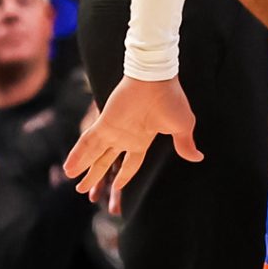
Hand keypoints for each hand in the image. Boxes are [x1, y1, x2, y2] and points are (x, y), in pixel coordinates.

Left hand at [65, 76, 199, 206]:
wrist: (157, 79)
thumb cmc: (171, 100)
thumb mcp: (182, 126)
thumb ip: (185, 144)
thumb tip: (198, 157)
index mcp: (142, 140)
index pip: (131, 163)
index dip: (123, 176)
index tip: (117, 187)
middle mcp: (125, 137)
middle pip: (107, 162)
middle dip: (95, 176)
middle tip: (83, 190)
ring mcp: (113, 131)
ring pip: (94, 155)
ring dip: (82, 168)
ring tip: (71, 179)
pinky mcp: (104, 123)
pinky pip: (87, 143)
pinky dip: (78, 155)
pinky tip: (69, 167)